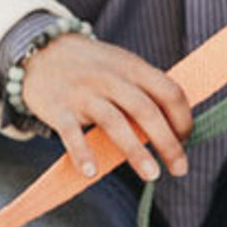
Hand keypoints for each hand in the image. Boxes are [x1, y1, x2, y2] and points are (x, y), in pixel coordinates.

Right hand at [21, 34, 191, 181]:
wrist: (40, 51)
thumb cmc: (88, 65)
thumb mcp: (120, 65)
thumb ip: (143, 88)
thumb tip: (172, 124)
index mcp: (132, 67)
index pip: (169, 92)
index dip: (183, 118)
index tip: (186, 139)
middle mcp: (110, 79)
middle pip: (146, 111)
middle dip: (168, 143)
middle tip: (180, 169)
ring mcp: (83, 94)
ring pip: (115, 123)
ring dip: (136, 152)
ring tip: (152, 176)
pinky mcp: (58, 109)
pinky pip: (72, 134)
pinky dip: (82, 153)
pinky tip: (91, 173)